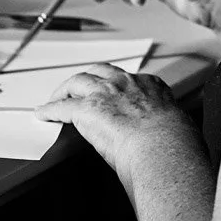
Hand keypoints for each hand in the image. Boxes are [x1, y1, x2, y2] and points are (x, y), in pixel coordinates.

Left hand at [35, 63, 179, 181]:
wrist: (164, 149)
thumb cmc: (175, 146)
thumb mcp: (177, 125)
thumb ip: (163, 124)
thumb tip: (163, 138)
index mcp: (151, 85)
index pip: (129, 80)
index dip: (116, 87)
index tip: (112, 94)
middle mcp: (126, 83)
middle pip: (99, 72)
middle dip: (87, 80)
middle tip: (78, 90)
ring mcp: (105, 93)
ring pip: (77, 81)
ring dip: (65, 90)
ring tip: (57, 98)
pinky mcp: (86, 109)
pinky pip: (62, 107)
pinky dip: (51, 110)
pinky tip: (43, 113)